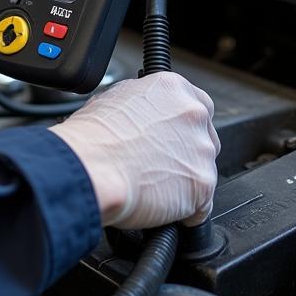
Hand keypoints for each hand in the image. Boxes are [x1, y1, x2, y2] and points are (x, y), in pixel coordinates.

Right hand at [50, 72, 219, 228]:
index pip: (198, 102)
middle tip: (158, 158)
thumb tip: (145, 112)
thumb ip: (143, 102)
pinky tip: (158, 201)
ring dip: (183, 177)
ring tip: (150, 181)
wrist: (90, 167)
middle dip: (186, 149)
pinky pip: (201, 203)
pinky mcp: (202, 185)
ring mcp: (201, 150)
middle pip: (205, 135)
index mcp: (172, 88)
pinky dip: (185, 207)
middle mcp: (192, 114)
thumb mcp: (113, 98)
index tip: (174, 131)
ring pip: (202, 168)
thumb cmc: (92, 135)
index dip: (182, 122)